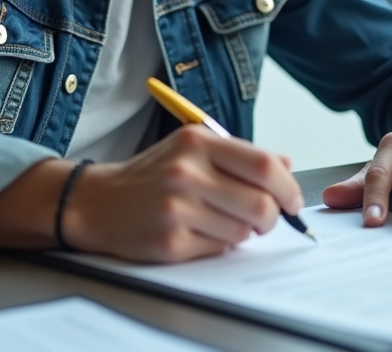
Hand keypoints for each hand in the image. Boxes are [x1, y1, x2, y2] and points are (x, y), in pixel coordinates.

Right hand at [61, 124, 302, 261]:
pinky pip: (219, 249)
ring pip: (243, 231)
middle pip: (261, 204)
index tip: (293, 201)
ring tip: (219, 220)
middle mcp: (187, 172)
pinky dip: (218, 244)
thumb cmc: (154, 174)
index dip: (288, 188)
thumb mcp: (193, 149)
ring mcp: (177, 209)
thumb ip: (240, 155)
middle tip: (265, 220)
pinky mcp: (170, 242)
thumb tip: (287, 165)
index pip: (264, 166)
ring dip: (242, 231)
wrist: (98, 201)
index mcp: (198, 143)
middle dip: (271, 218)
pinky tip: (198, 232)